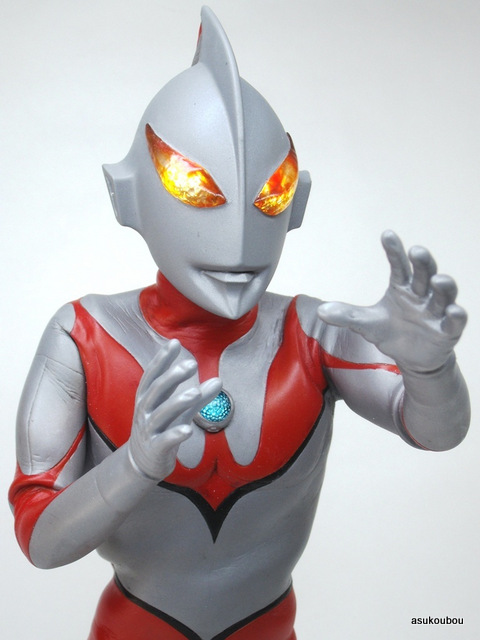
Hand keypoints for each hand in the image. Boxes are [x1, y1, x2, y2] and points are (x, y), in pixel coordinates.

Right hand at [128, 339, 221, 479]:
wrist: (143, 462)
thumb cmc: (162, 429)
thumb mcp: (179, 411)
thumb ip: (198, 397)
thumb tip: (219, 380)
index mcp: (148, 398)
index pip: (153, 375)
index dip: (162, 359)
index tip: (174, 343)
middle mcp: (145, 411)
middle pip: (156, 391)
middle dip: (172, 377)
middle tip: (191, 364)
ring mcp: (148, 430)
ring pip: (161, 414)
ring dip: (177, 402)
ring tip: (195, 392)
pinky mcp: (155, 449)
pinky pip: (164, 440)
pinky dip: (176, 435)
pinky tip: (189, 429)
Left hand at [317, 230, 466, 372]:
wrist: (413, 358)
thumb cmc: (392, 332)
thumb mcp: (367, 324)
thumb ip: (347, 316)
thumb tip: (321, 311)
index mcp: (403, 287)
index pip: (399, 264)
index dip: (394, 250)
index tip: (386, 234)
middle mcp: (422, 294)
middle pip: (424, 273)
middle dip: (423, 262)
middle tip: (417, 251)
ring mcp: (437, 311)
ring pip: (443, 294)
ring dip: (443, 285)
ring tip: (438, 279)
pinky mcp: (448, 330)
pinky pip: (455, 321)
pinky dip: (456, 315)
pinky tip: (454, 310)